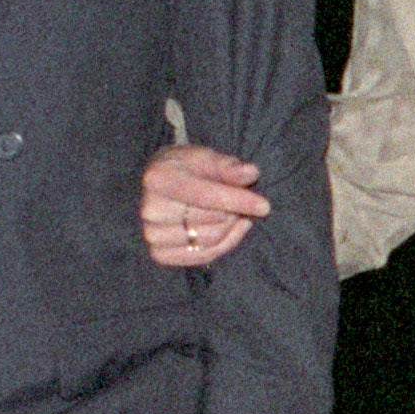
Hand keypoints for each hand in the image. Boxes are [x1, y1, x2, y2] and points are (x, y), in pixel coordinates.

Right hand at [140, 142, 267, 268]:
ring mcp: (151, 234)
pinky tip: (230, 229)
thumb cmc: (187, 168)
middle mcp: (149, 208)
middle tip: (240, 202)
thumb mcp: (206, 157)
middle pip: (212, 219)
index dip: (238, 200)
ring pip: (211, 239)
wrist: (162, 186)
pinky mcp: (159, 253)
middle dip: (235, 211)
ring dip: (231, 227)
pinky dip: (225, 244)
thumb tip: (250, 173)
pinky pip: (204, 256)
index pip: (205, 195)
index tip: (265, 206)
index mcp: (158, 178)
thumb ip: (228, 166)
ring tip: (232, 213)